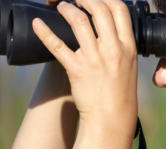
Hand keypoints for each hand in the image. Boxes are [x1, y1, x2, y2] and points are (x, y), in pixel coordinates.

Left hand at [32, 0, 137, 134]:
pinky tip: (37, 24)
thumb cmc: (119, 96)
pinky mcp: (77, 70)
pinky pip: (58, 46)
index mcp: (128, 47)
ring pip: (78, 21)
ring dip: (66, 8)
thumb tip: (107, 32)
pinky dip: (45, 32)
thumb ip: (120, 47)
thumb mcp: (128, 67)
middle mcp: (112, 49)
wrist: (111, 120)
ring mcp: (94, 59)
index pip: (119, 9)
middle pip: (99, 9)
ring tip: (60, 5)